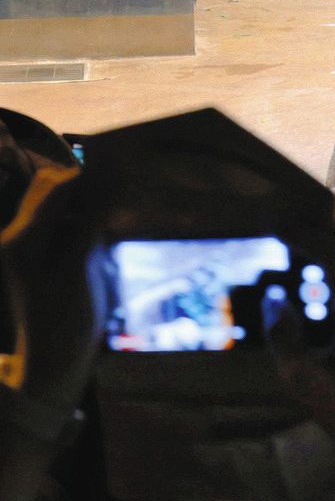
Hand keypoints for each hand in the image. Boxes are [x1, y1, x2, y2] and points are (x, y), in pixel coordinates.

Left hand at [0, 166, 105, 403]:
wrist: (56, 361)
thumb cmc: (64, 318)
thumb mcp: (78, 269)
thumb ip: (91, 221)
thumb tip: (111, 181)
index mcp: (22, 239)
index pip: (57, 189)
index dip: (89, 172)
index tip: (126, 160)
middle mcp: (23, 238)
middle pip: (56, 190)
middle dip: (88, 182)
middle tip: (126, 182)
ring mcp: (36, 248)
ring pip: (64, 205)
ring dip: (91, 199)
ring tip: (121, 201)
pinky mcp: (51, 258)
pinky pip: (70, 225)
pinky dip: (90, 219)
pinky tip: (108, 225)